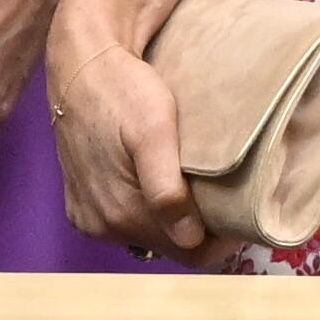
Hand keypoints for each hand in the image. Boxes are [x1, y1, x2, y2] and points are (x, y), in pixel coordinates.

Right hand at [46, 21, 210, 263]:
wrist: (80, 65)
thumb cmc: (124, 90)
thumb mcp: (153, 131)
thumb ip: (166, 188)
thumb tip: (189, 238)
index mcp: (122, 213)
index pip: (190, 253)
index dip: (221, 240)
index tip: (240, 214)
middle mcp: (101, 225)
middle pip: (169, 247)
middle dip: (198, 229)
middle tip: (223, 196)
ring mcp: (88, 217)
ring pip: (147, 236)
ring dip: (172, 221)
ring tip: (193, 187)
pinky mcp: (79, 204)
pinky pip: (123, 223)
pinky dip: (146, 212)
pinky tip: (159, 185)